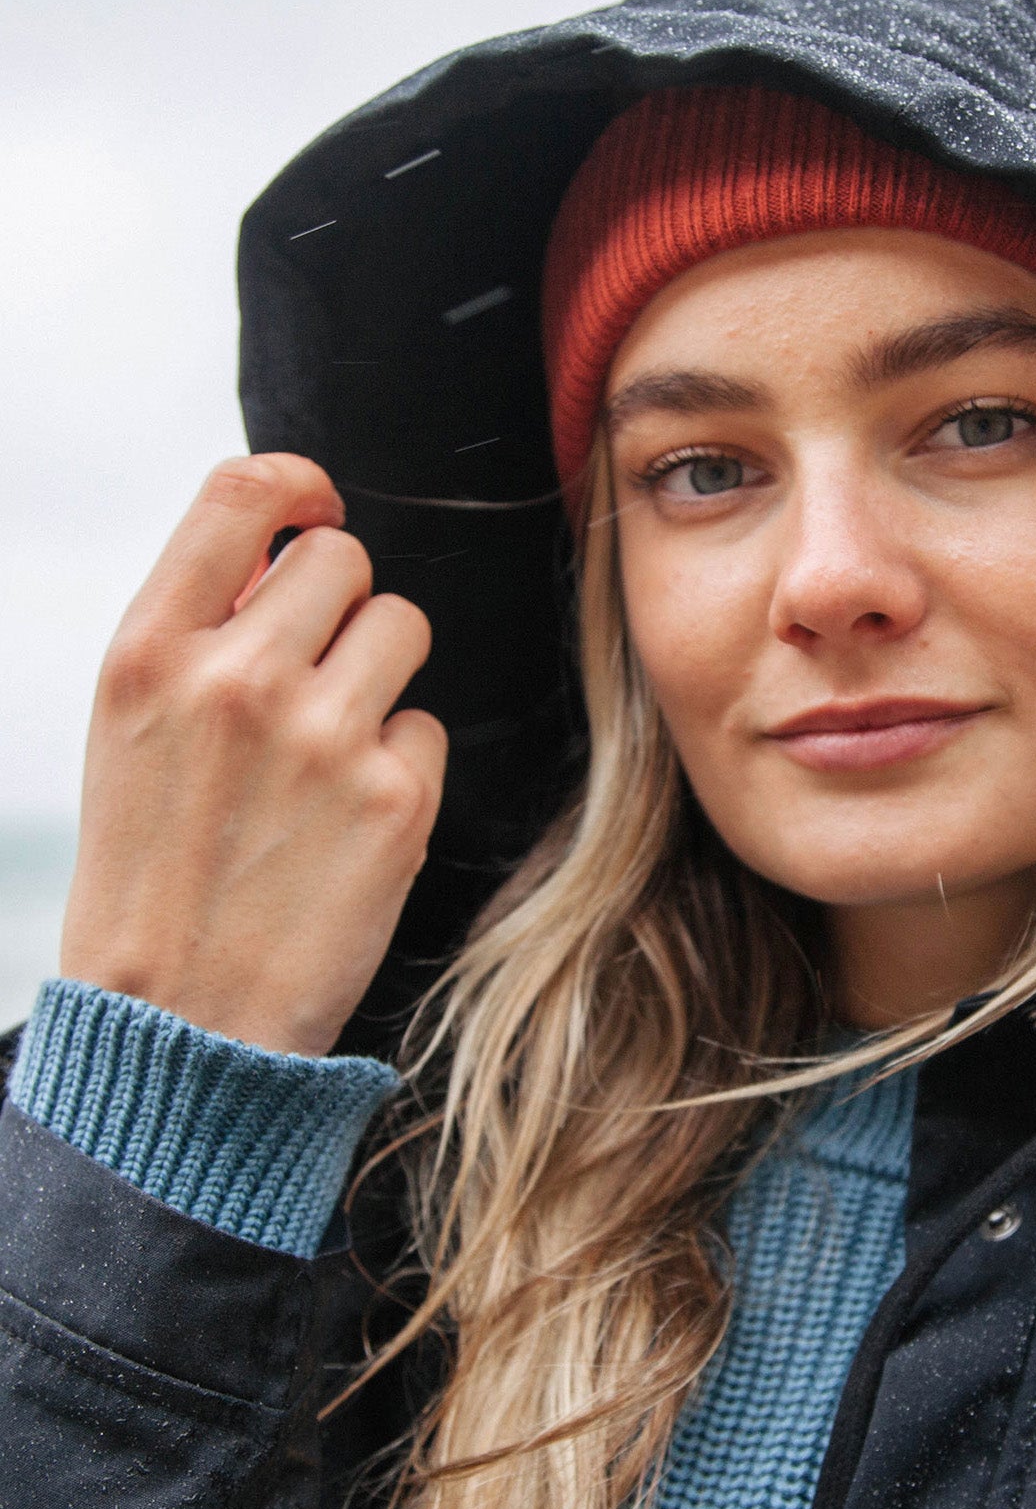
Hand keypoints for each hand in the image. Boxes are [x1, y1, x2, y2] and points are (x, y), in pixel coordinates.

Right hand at [60, 454, 446, 1057]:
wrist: (181, 1021)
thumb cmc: (154, 873)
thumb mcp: (134, 734)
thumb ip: (202, 634)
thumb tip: (291, 551)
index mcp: (150, 652)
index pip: (239, 496)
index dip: (296, 487)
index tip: (317, 508)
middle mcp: (236, 679)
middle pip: (345, 559)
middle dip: (340, 606)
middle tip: (312, 680)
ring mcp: (322, 737)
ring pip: (403, 626)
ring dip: (381, 674)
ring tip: (329, 750)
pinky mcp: (394, 800)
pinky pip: (428, 727)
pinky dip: (402, 765)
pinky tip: (348, 823)